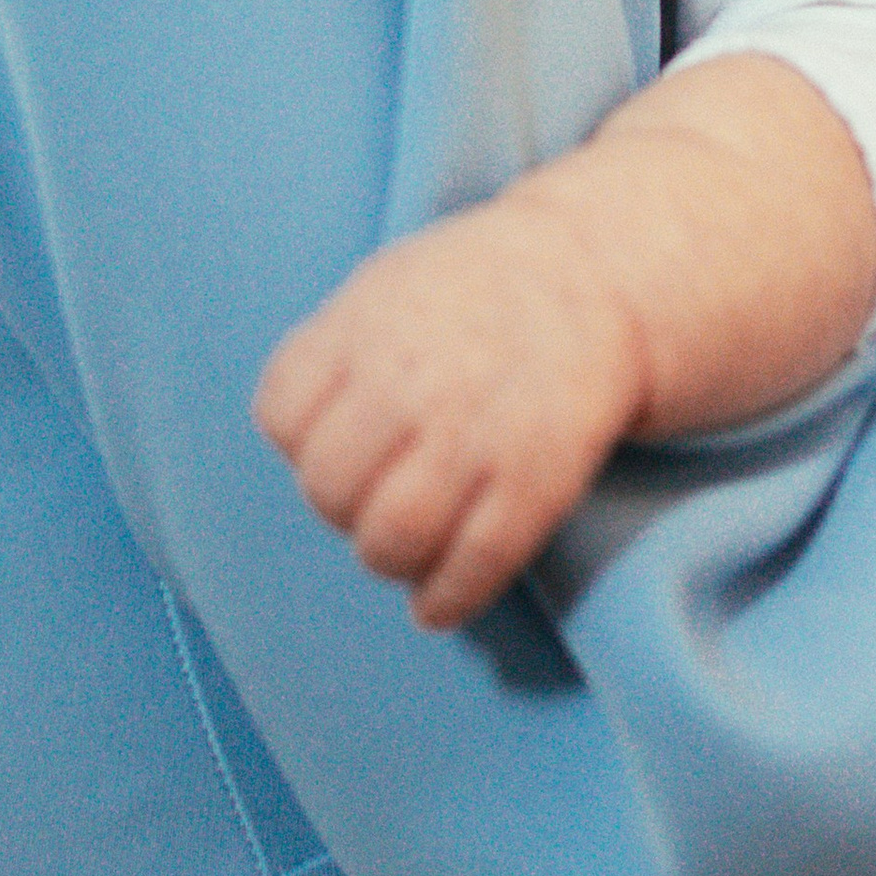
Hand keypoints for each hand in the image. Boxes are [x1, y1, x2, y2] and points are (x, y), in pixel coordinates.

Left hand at [254, 199, 651, 631]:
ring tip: (408, 545)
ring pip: (389, 541)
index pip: (281, 416)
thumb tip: (296, 438)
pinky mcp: (534, 482)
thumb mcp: (387, 286)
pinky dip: (445, 601)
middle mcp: (412, 382)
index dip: (301, 442)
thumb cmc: (474, 292)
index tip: (336, 440)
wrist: (593, 274)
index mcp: (366, 326)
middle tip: (374, 497)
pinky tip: (439, 600)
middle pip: (328, 489)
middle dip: (342, 508)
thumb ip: (333, 355)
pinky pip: (471, 568)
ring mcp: (474, 434)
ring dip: (388, 559)